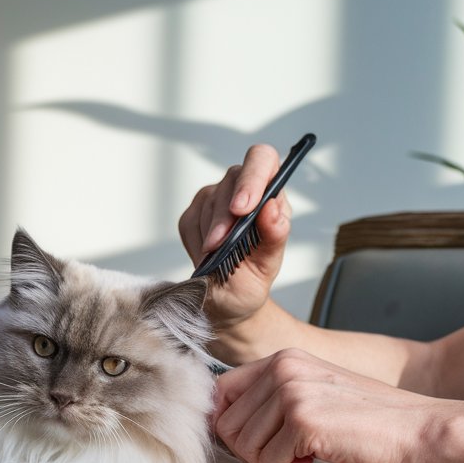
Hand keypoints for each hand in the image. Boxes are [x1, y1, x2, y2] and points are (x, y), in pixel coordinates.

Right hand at [178, 144, 291, 332]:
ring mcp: (215, 199)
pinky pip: (189, 221)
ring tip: (216, 258)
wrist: (228, 301)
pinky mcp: (193, 214)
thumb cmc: (252, 280)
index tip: (244, 208)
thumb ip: (274, 235)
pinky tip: (205, 257)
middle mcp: (242, 189)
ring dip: (211, 234)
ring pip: (209, 202)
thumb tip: (272, 208)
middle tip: (220, 244)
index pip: (262, 160)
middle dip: (226, 216)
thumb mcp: (268, 265)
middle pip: (232, 180)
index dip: (253, 177)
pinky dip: (195, 243)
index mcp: (269, 193)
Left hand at [213, 349, 444, 462]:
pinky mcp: (303, 420)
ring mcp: (291, 392)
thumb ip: (274, 403)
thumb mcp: (317, 397)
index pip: (220, 392)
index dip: (229, 429)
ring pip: (244, 447)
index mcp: (283, 358)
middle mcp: (282, 367)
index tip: (256, 449)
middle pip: (226, 425)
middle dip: (252, 455)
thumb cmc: (373, 425)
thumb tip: (225, 429)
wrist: (422, 433)